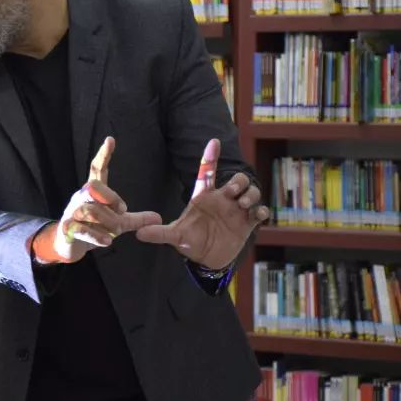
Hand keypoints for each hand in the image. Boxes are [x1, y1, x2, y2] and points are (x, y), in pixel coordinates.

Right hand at [32, 137, 162, 263]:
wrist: (69, 244)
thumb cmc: (94, 227)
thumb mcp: (118, 223)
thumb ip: (137, 219)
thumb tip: (158, 217)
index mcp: (93, 192)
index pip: (97, 169)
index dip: (103, 155)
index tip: (111, 140)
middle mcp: (81, 198)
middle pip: (93, 187)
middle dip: (110, 197)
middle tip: (122, 210)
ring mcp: (72, 212)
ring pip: (89, 210)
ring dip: (106, 222)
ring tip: (114, 233)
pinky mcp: (67, 228)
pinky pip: (81, 229)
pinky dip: (96, 236)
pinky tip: (107, 242)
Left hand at [135, 139, 270, 269]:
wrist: (207, 259)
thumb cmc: (190, 241)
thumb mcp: (175, 236)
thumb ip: (159, 233)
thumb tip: (139, 233)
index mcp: (204, 197)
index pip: (207, 173)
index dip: (210, 156)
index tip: (213, 141)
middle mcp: (222, 200)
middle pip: (236, 180)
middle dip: (237, 182)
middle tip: (230, 193)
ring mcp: (236, 211)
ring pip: (251, 192)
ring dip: (250, 195)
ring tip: (242, 205)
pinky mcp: (247, 223)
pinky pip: (260, 211)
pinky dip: (261, 211)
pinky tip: (257, 215)